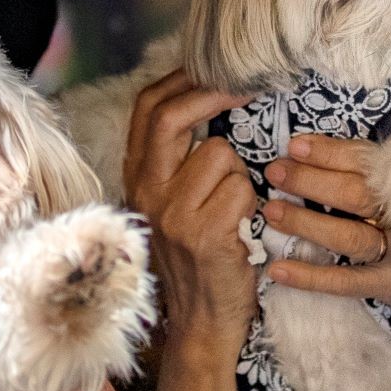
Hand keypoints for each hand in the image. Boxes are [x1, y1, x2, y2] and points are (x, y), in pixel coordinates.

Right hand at [123, 70, 259, 345]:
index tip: (215, 66)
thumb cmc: (198, 259)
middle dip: (212, 92)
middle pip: (170, 116)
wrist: (200, 323)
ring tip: (235, 206)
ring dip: (240, 173)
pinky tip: (243, 229)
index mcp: (138, 178)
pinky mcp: (203, 233)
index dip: (180, 79)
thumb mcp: (173, 204)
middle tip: (247, 85)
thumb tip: (206, 100)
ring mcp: (172, 213)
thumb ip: (178, 161)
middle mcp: (147, 191)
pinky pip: (241, 189)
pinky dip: (252, 204)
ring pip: (220, 154)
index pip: (146, 108)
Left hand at [261, 133, 390, 309]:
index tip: (296, 145)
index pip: (369, 162)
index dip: (330, 153)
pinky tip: (278, 270)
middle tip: (275, 172)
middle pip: (355, 195)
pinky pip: (347, 282)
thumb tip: (328, 144)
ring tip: (271, 211)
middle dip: (311, 182)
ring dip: (306, 222)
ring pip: (349, 236)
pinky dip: (311, 278)